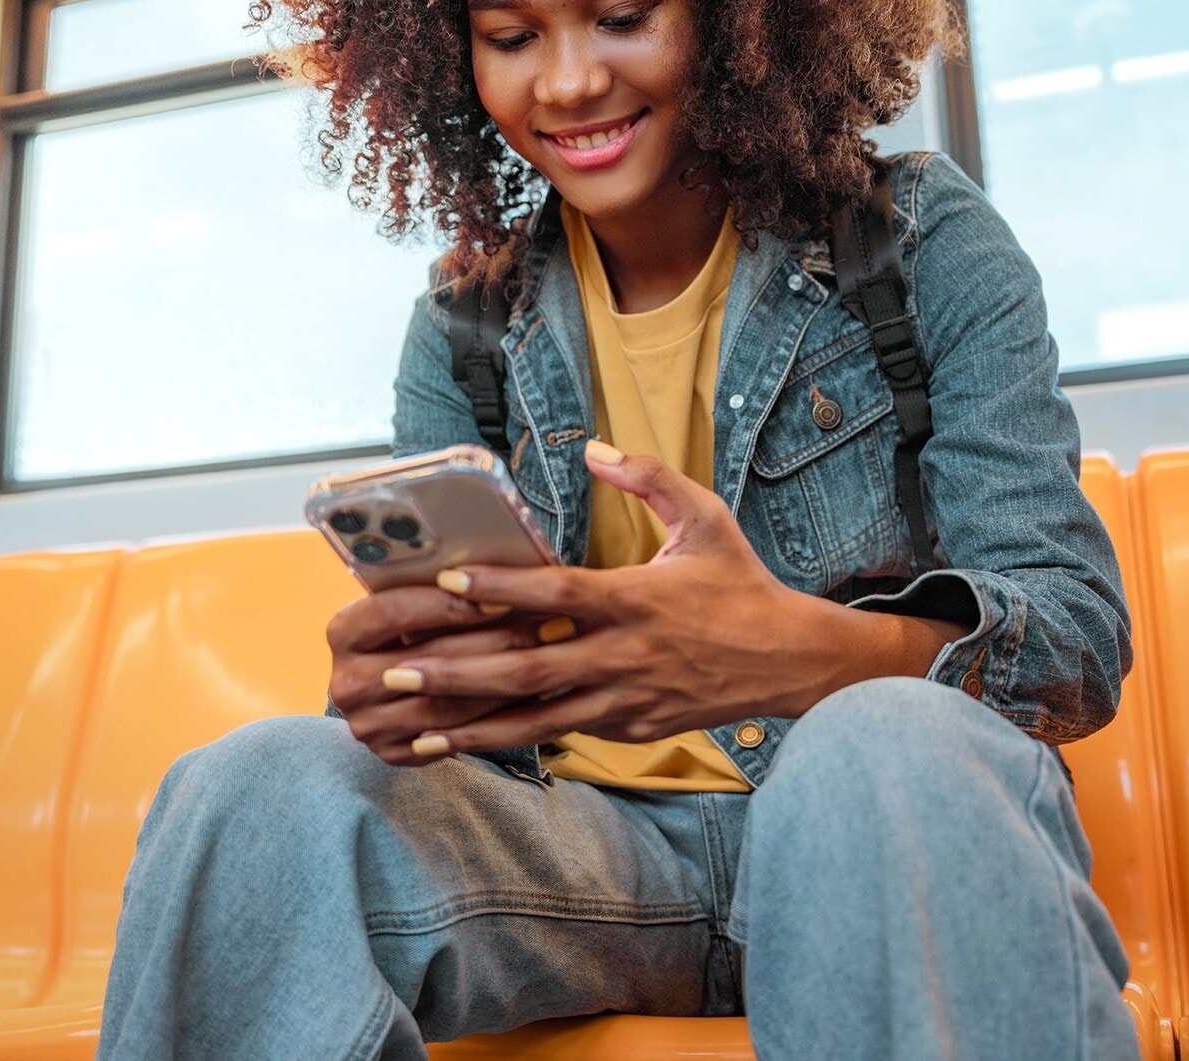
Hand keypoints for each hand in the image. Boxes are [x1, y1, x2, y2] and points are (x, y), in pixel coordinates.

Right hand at [326, 582, 577, 765]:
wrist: (389, 686)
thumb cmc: (416, 625)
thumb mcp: (413, 601)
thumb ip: (440, 589)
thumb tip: (500, 563)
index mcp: (342, 630)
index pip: (394, 611)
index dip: (451, 604)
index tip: (506, 597)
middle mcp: (345, 682)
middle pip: (428, 661)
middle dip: (497, 642)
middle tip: (551, 627)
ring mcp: (365, 724)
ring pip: (447, 705)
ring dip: (506, 683)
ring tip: (553, 660)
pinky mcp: (390, 754)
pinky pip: (453, 740)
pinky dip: (496, 719)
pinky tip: (535, 698)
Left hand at [379, 440, 967, 759]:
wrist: (792, 661)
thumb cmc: (741, 584)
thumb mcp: (705, 517)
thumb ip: (648, 478)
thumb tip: (593, 447)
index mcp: (637, 599)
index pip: (557, 593)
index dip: (501, 587)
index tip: (448, 581)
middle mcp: (625, 655)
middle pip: (530, 668)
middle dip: (457, 673)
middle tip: (396, 673)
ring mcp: (626, 699)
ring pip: (537, 718)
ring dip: (472, 724)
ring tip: (413, 726)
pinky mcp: (629, 729)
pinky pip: (561, 735)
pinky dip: (513, 740)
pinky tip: (466, 741)